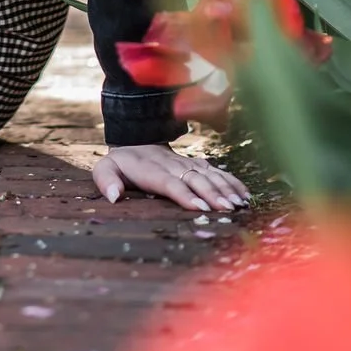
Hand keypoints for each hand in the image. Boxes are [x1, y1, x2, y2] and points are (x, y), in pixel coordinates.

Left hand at [92, 144, 251, 211]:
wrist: (136, 141)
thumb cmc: (121, 163)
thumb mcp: (105, 169)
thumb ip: (106, 181)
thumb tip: (114, 197)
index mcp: (150, 168)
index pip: (169, 181)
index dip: (184, 193)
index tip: (199, 207)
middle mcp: (171, 164)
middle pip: (194, 178)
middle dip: (212, 193)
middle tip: (227, 210)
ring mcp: (186, 163)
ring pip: (208, 174)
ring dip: (225, 188)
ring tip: (239, 204)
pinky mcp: (196, 164)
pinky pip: (216, 171)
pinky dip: (231, 181)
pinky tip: (244, 194)